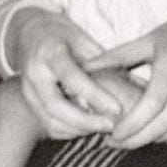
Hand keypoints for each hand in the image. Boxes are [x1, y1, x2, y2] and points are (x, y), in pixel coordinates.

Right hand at [7, 8, 121, 138]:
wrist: (30, 35)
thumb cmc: (63, 36)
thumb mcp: (83, 39)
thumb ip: (102, 62)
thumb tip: (138, 84)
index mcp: (49, 52)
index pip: (71, 77)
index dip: (94, 95)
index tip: (117, 108)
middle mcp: (34, 73)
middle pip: (55, 106)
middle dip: (85, 121)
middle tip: (111, 126)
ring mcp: (28, 91)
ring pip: (51, 121)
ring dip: (79, 129)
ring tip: (104, 128)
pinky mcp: (29, 104)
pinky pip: (49, 126)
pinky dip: (71, 132)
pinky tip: (89, 128)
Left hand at [84, 9, 166, 147]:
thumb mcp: (148, 39)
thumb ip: (116, 56)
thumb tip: (84, 67)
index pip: (151, 104)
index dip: (131, 124)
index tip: (112, 135)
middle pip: (163, 123)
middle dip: (136, 139)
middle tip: (114, 143)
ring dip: (153, 140)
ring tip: (132, 138)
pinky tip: (157, 135)